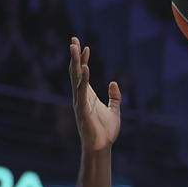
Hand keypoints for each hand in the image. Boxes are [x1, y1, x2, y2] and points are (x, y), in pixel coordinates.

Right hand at [69, 37, 121, 152]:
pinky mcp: (82, 109)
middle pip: (76, 72)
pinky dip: (84, 79)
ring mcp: (80, 101)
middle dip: (75, 56)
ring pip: (76, 78)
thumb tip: (113, 83)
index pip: (83, 73)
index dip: (84, 59)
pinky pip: (82, 91)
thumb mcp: (114, 110)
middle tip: (73, 40)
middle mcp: (81, 96)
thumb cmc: (105, 132)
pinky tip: (86, 68)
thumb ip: (114, 97)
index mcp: (87, 95)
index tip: (84, 45)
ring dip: (76, 62)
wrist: (102, 147)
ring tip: (75, 47)